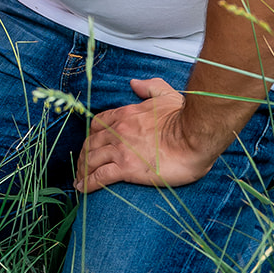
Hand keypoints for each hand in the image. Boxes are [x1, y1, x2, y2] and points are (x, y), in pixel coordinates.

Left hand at [74, 77, 215, 193]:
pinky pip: (100, 176)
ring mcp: (120, 150)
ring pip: (91, 159)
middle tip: (81, 166)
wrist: (195, 137)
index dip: (91, 135)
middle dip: (83, 155)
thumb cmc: (185, 118)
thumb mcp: (166, 94)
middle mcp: (118, 131)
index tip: (90, 145)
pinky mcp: (126, 168)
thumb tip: (134, 83)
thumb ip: (149, 87)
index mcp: (126, 114)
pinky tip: (82, 189)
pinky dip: (87, 183)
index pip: (98, 124)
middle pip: (90, 143)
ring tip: (79, 180)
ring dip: (82, 170)